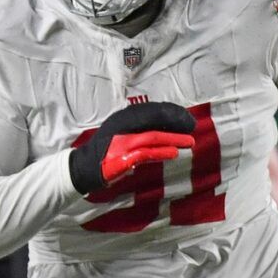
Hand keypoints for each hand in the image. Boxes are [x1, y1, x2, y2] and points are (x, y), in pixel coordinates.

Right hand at [67, 102, 196, 193]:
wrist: (84, 167)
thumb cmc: (106, 150)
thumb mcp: (122, 132)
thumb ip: (139, 128)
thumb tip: (165, 127)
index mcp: (124, 117)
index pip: (152, 110)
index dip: (172, 113)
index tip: (186, 118)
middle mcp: (124, 125)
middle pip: (155, 119)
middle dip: (176, 122)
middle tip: (192, 127)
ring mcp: (123, 141)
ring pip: (153, 136)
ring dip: (173, 138)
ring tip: (189, 142)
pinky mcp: (122, 157)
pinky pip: (145, 153)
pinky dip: (161, 152)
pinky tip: (173, 153)